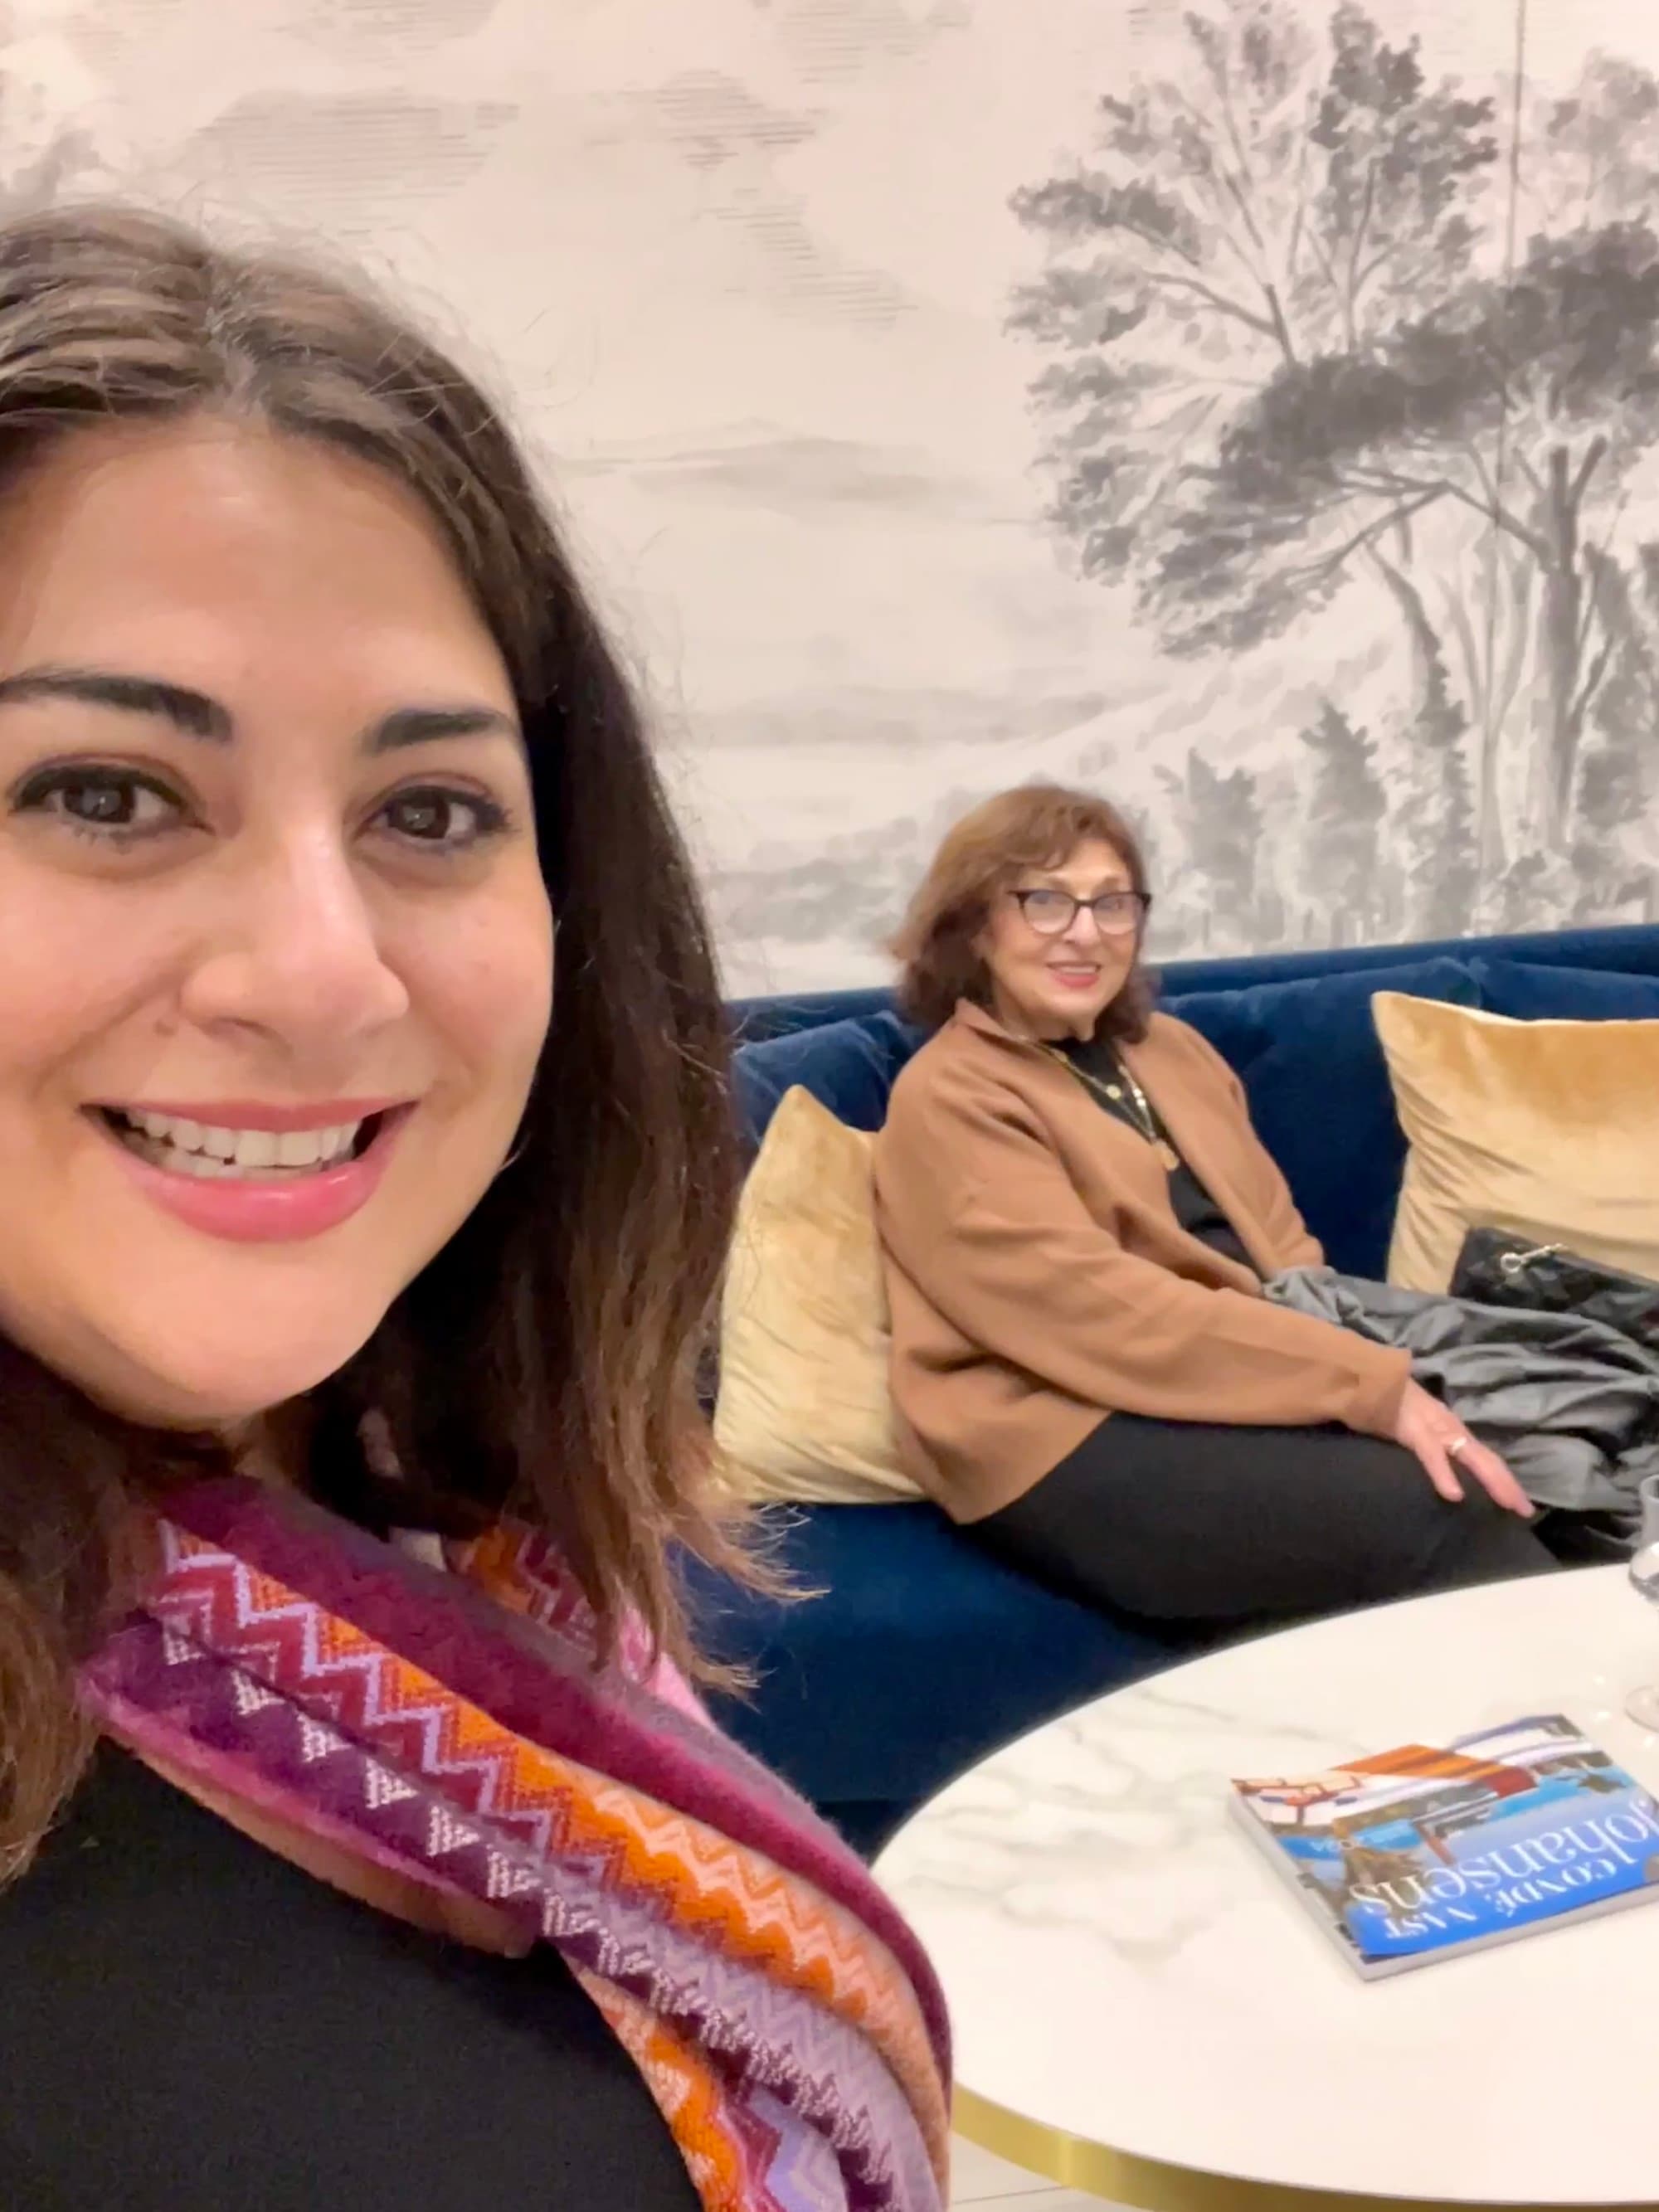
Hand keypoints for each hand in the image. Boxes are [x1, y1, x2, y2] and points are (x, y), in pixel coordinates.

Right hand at [1391, 1380, 1532, 1517]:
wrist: (1370, 1380)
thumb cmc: (1393, 1407)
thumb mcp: (1419, 1429)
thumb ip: (1433, 1447)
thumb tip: (1447, 1475)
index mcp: (1453, 1432)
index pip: (1487, 1458)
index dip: (1506, 1480)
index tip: (1522, 1505)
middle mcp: (1453, 1430)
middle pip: (1488, 1460)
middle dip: (1508, 1485)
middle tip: (1526, 1511)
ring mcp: (1437, 1428)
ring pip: (1472, 1457)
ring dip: (1492, 1481)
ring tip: (1507, 1502)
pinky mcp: (1415, 1430)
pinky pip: (1432, 1456)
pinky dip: (1444, 1475)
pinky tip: (1454, 1494)